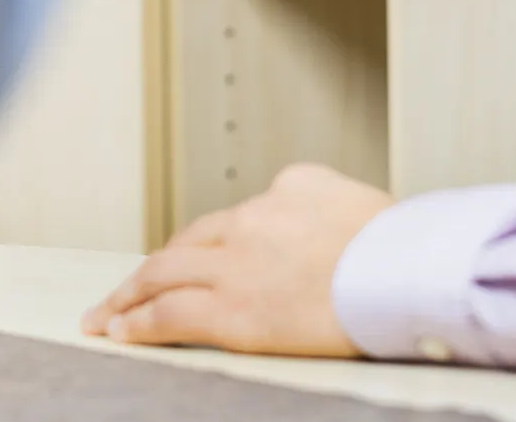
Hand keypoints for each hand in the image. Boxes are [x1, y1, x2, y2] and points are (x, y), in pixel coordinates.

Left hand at [81, 162, 394, 355]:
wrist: (408, 270)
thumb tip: (331, 221)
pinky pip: (169, 314)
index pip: (239, 217)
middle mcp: (254, 218)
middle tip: (128, 285)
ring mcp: (237, 264)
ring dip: (130, 293)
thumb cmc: (409, 249)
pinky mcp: (232, 310)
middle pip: (189, 241)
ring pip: (164, 272)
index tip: (200, 260)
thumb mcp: (367, 204)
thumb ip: (333, 209)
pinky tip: (119, 330)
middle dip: (155, 266)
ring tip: (106, 312)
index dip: (214, 244)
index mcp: (291, 187)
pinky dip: (137, 321)